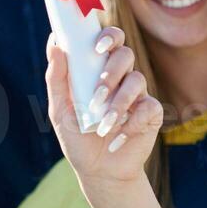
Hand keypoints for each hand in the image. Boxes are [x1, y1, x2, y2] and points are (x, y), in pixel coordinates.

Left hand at [45, 27, 162, 199]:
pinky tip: (116, 138)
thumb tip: (55, 45)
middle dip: (111, 71)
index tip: (96, 45)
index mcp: (99, 70)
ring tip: (102, 123)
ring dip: (118, 101)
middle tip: (98, 91)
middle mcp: (121, 78)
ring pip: (137, 80)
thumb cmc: (77, 137)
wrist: (98, 171)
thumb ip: (56, 79)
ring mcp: (137, 95)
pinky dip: (131, 123)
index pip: (110, 41)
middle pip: (125, 55)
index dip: (108, 35)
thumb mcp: (60, 110)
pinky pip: (148, 107)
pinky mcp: (151, 114)